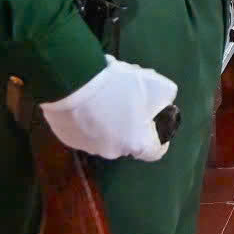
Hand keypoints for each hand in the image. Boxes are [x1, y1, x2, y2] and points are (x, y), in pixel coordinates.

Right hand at [39, 56, 177, 161]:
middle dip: (133, 123)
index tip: (158, 123)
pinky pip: (85, 130)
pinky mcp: (68, 139)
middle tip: (130, 100)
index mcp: (136, 143)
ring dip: (110, 121)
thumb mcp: (155, 85)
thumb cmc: (119, 85)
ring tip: (107, 95)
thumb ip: (166, 98)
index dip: (160, 137)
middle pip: (129, 140)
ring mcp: (87, 147)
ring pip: (105, 135)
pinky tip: (88, 100)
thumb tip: (165, 104)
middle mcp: (112, 152)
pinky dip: (89, 119)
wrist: (73, 81)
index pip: (155, 151)